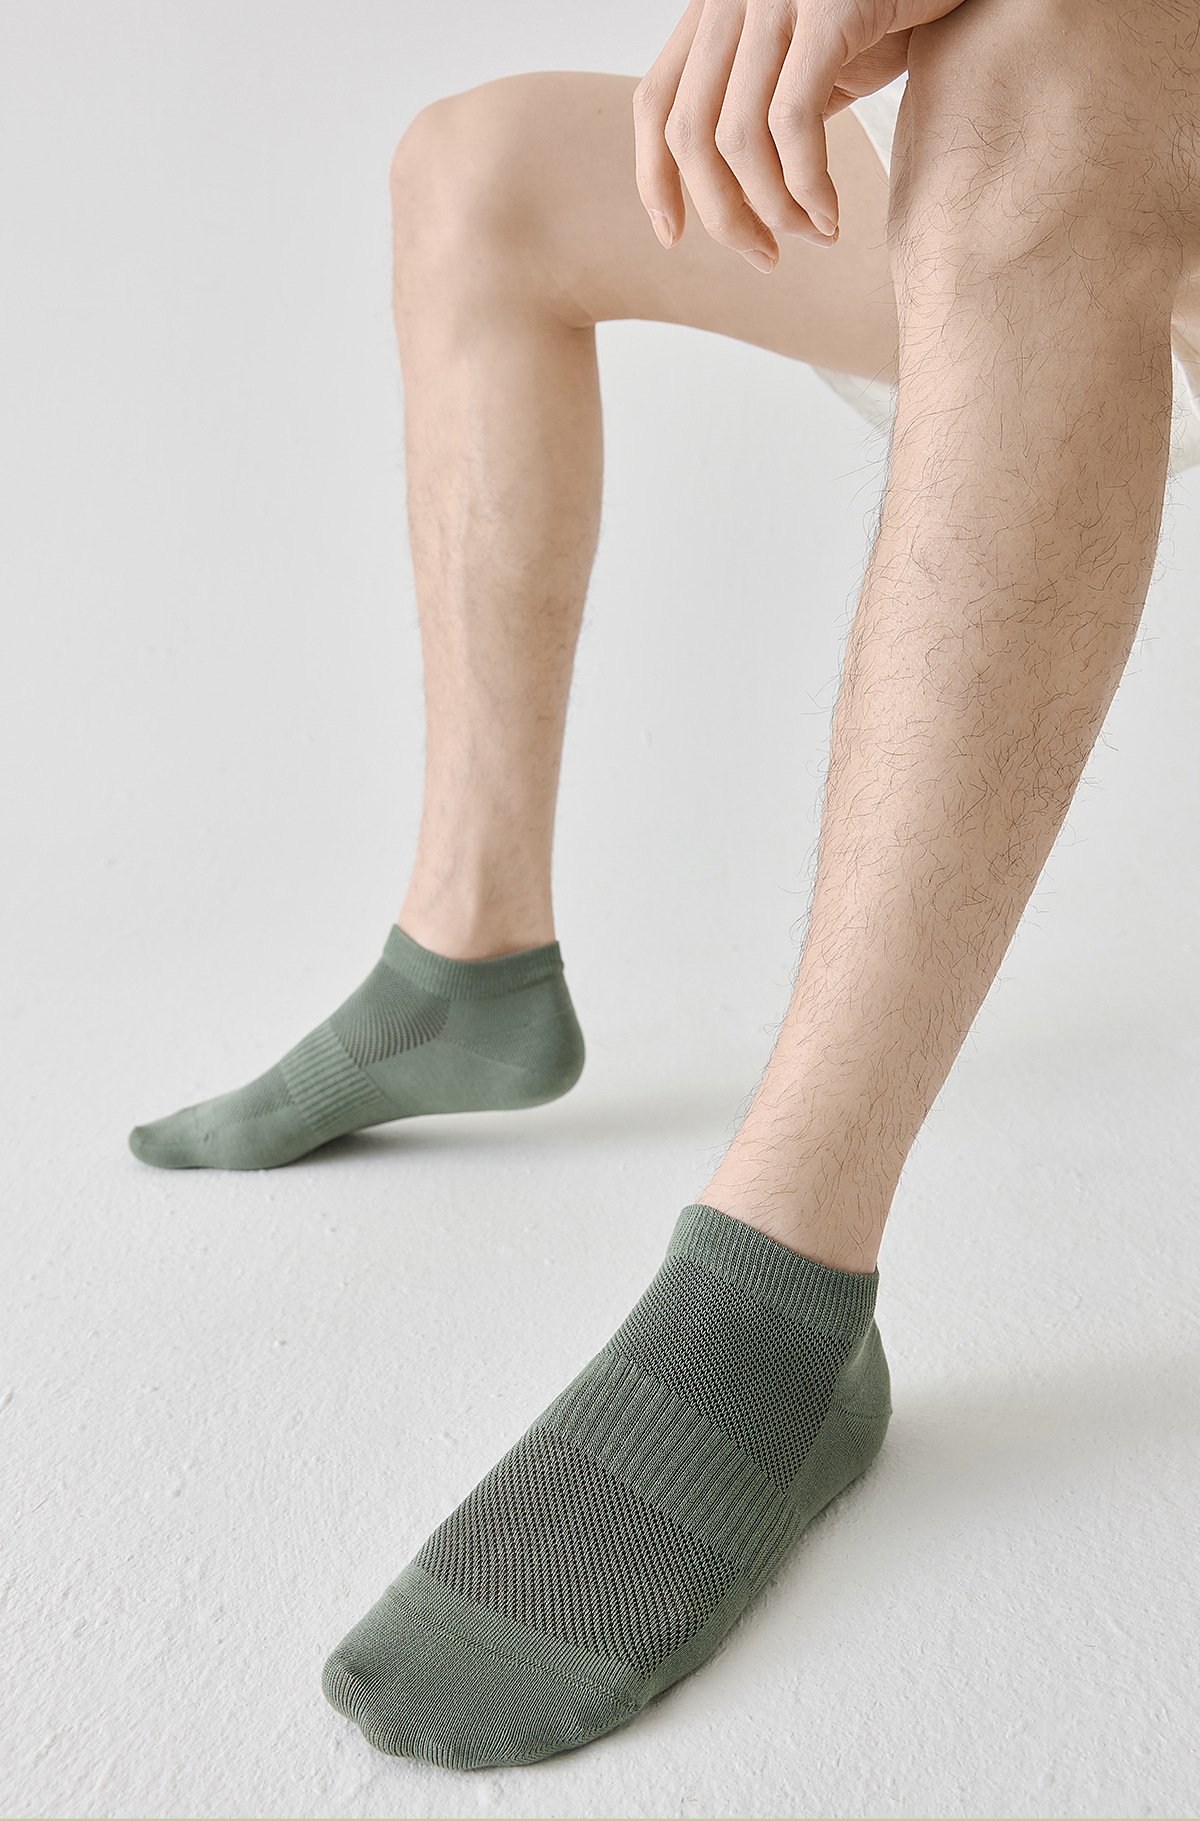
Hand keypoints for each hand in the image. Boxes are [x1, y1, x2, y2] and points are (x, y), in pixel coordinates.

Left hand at [633, 0, 966, 267]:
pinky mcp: (826, 9)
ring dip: (774, 208)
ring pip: (738, 139)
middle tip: (764, 256)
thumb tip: (735, 195)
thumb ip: (765, 111)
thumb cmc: (890, 13)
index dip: (655, 178)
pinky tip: (831, 215)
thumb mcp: (812, 63)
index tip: (673, 237)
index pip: (655, 103)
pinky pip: (793, 121)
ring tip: (813, 234)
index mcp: (716, 9)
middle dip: (723, 215)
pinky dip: (807, 184)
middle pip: (690, 134)